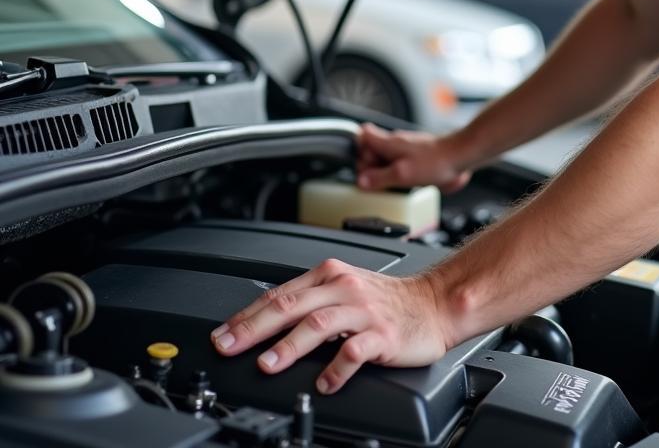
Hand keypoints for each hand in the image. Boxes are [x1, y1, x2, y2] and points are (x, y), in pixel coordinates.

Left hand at [209, 259, 451, 392]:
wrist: (435, 303)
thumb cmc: (388, 301)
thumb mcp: (346, 288)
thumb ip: (311, 300)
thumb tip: (267, 322)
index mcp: (330, 275)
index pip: (280, 294)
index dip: (247, 315)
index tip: (222, 334)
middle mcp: (344, 288)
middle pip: (292, 305)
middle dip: (255, 328)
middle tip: (229, 346)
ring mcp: (364, 311)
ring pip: (319, 324)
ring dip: (289, 346)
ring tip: (267, 365)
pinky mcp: (383, 334)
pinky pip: (355, 350)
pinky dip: (336, 368)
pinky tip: (324, 383)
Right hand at [357, 122, 471, 192]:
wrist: (459, 157)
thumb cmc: (435, 161)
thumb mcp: (402, 174)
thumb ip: (379, 177)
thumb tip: (361, 181)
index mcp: (388, 142)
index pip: (362, 136)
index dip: (358, 153)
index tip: (363, 168)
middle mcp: (395, 143)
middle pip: (371, 151)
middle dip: (370, 166)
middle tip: (377, 180)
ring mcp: (405, 149)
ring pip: (385, 159)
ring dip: (384, 172)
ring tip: (392, 183)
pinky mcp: (415, 157)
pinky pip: (398, 164)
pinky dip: (396, 174)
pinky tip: (403, 184)